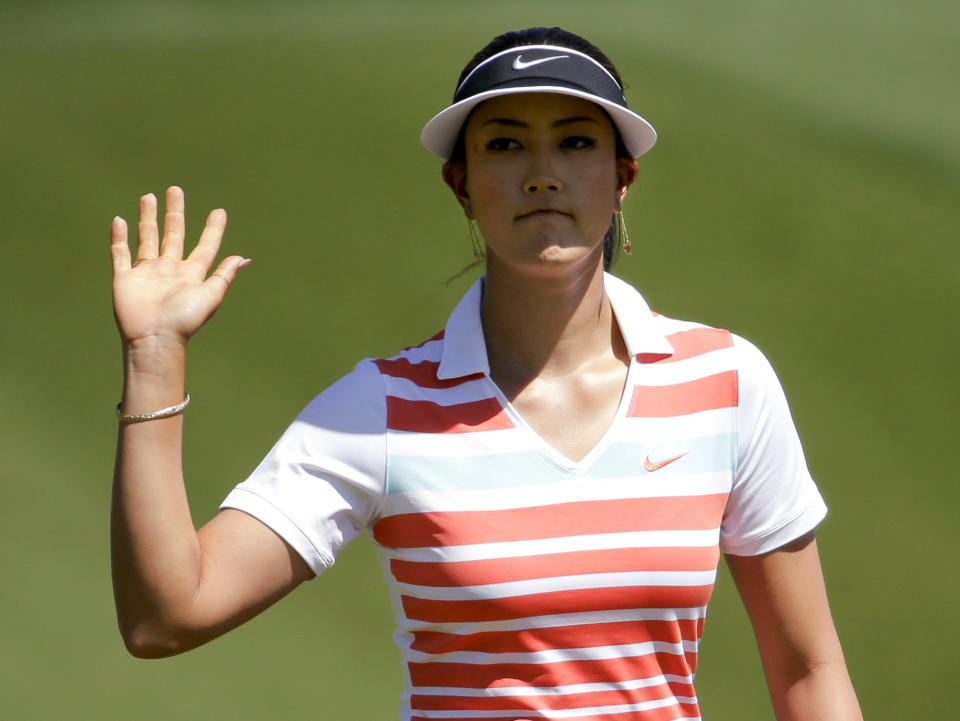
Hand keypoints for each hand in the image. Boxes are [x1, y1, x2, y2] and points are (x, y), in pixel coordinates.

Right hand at [111, 186, 248, 346]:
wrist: (155, 338)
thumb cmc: (185, 319)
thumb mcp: (211, 295)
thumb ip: (224, 275)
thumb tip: (244, 258)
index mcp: (192, 275)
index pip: (205, 247)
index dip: (213, 230)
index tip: (219, 212)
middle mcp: (170, 270)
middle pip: (173, 234)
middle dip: (174, 212)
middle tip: (175, 190)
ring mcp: (147, 273)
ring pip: (147, 238)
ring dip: (148, 218)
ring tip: (149, 197)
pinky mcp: (125, 278)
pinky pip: (120, 254)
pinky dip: (119, 238)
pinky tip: (120, 220)